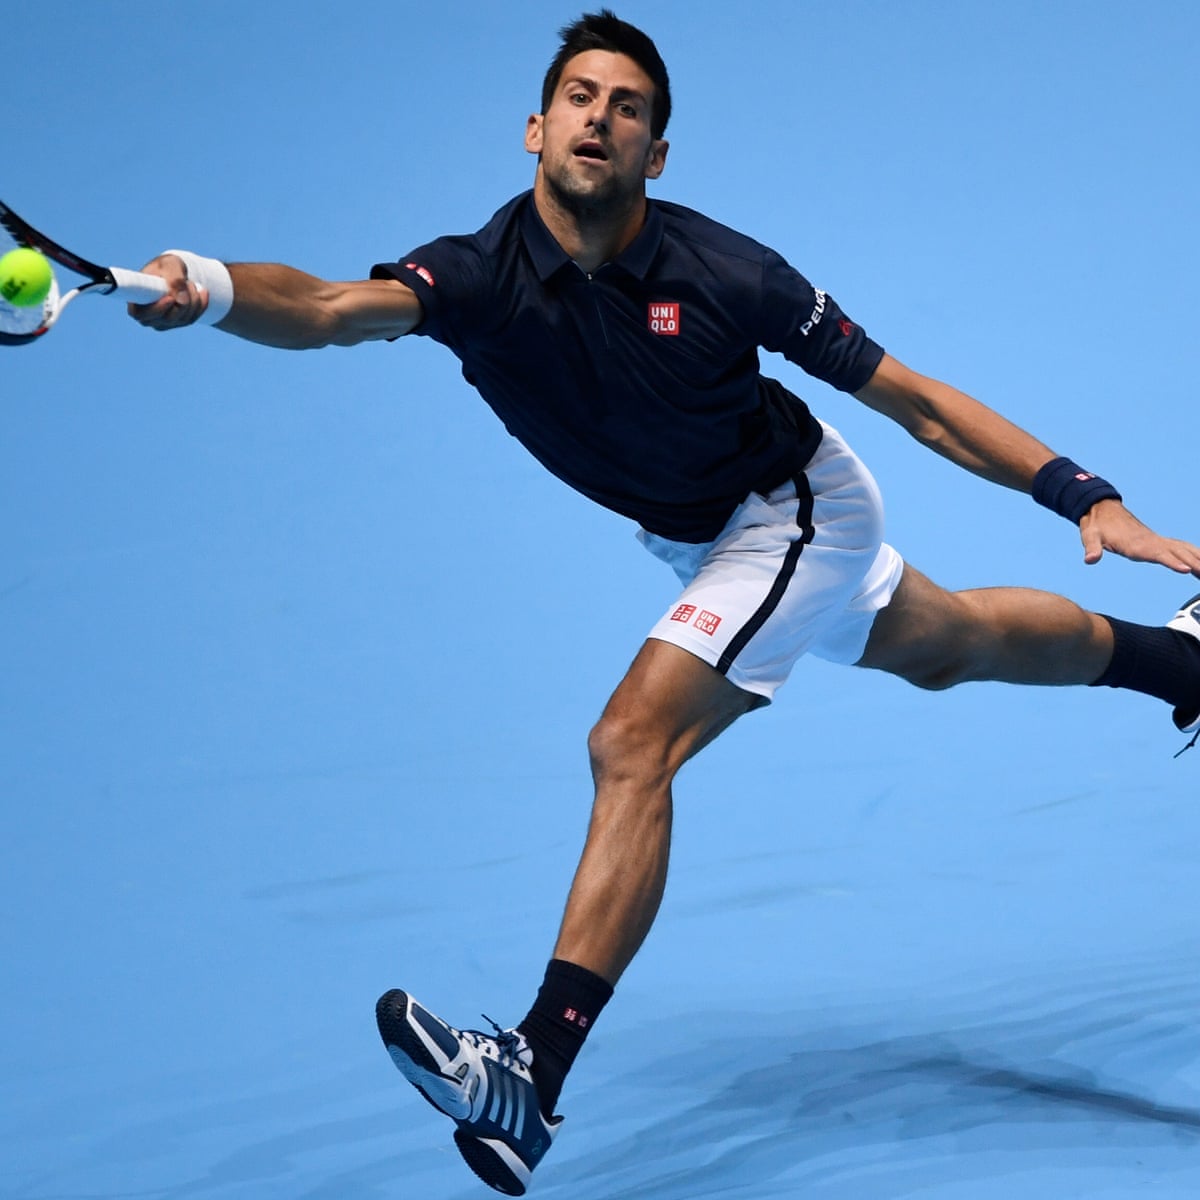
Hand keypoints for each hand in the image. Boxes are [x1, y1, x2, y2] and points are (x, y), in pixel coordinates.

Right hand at [126, 254, 209, 329]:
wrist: (175, 272)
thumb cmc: (166, 266)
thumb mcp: (170, 265)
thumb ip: (175, 279)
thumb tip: (182, 301)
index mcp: (136, 301)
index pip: (142, 314)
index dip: (157, 309)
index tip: (170, 298)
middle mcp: (147, 317)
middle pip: (168, 318)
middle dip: (184, 300)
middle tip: (188, 282)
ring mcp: (162, 322)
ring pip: (183, 319)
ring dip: (193, 300)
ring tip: (191, 283)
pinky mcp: (177, 323)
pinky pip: (192, 318)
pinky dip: (201, 305)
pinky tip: (202, 292)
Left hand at [1080, 498, 1199, 575]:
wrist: (1101, 508)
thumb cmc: (1096, 525)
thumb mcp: (1089, 536)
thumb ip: (1092, 548)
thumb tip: (1089, 559)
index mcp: (1136, 544)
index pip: (1158, 554)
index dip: (1172, 562)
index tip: (1187, 570)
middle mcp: (1151, 541)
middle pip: (1179, 553)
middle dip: (1196, 563)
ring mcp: (1156, 540)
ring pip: (1184, 549)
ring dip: (1199, 558)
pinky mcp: (1157, 541)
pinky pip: (1180, 548)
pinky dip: (1194, 554)